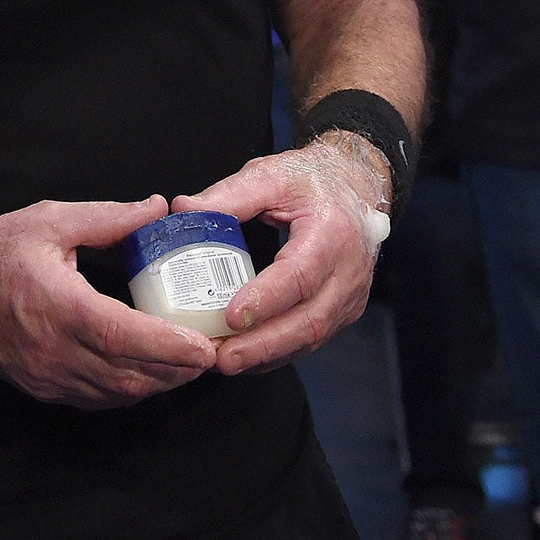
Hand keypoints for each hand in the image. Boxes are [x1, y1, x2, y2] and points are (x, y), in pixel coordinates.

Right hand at [0, 196, 215, 408]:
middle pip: (130, 375)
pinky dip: (130, 389)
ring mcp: (49, 375)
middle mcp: (54, 349)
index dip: (169, 347)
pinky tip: (147, 371)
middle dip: (178, 370)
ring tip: (187, 362)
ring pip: (118, 394)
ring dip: (158, 382)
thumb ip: (108, 217)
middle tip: (211, 352)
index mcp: (58, 305)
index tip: (205, 346)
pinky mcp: (44, 387)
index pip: (123, 337)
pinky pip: (98, 399)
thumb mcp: (50, 220)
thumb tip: (157, 208)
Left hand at [173, 135, 387, 375]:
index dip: (266, 299)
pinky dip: (278, 352)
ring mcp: (348, 296)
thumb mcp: (271, 176)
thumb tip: (183, 209)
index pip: (299, 275)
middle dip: (263, 345)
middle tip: (222, 358)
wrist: (356, 186)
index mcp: (332, 233)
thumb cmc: (312, 181)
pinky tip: (246, 358)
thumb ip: (229, 194)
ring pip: (310, 337)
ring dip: (268, 355)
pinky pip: (310, 338)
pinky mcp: (342, 310)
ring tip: (225, 363)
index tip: (231, 317)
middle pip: (309, 321)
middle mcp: (347, 272)